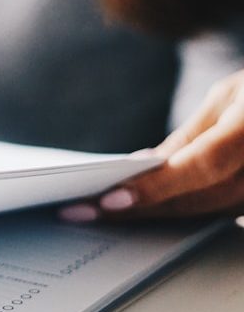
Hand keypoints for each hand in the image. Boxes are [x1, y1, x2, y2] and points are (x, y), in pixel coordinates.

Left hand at [60, 70, 243, 222]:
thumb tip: (146, 165)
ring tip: (100, 214)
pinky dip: (180, 212)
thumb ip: (191, 135)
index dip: (156, 187)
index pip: (201, 166)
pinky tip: (142, 210)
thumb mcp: (229, 95)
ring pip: (206, 213)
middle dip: (137, 208)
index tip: (110, 200)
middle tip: (82, 212)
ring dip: (153, 215)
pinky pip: (220, 214)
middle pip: (197, 199)